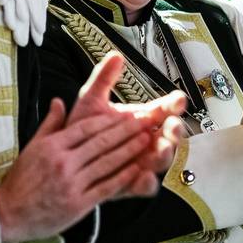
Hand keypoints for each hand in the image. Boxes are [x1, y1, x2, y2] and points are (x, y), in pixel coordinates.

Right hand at [0, 0, 47, 46]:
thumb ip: (33, 0)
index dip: (39, 19)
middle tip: (24, 40)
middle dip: (27, 22)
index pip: (39, 2)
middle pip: (28, 1)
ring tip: (13, 26)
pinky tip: (2, 1)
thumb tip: (40, 24)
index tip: (39, 36)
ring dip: (13, 10)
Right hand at [0, 55, 182, 239]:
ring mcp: (72, 183)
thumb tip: (59, 101)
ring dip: (130, 150)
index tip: (128, 114)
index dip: (111, 121)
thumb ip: (49, 124)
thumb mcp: (32, 147)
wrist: (8, 214)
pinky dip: (123, 177)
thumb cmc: (20, 181)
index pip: (87, 128)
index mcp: (52, 146)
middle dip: (127, 131)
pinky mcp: (78, 203)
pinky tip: (137, 169)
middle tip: (146, 121)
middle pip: (101, 142)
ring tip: (147, 140)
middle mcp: (63, 162)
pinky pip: (106, 187)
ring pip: (107, 163)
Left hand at [68, 52, 186, 197]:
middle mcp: (148, 141)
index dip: (174, 104)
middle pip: (170, 136)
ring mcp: (142, 162)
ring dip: (165, 154)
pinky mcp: (131, 183)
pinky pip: (145, 187)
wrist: (64, 158)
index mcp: (143, 119)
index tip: (178, 99)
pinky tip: (143, 177)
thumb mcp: (91, 101)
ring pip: (162, 161)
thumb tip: (115, 55)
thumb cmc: (82, 129)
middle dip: (175, 131)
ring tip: (162, 149)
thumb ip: (103, 79)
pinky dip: (146, 183)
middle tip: (172, 125)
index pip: (165, 109)